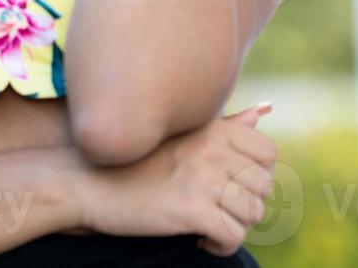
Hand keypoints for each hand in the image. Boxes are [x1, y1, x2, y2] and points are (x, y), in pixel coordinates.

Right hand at [76, 103, 277, 256]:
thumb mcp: (183, 136)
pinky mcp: (191, 210)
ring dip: (233, 226)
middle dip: (245, 204)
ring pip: (253, 214)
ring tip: (207, 224)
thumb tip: (264, 112)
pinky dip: (221, 246)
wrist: (89, 180)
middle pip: (264, 187)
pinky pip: (233, 237)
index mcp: (214, 129)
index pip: (269, 153)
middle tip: (217, 209)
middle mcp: (214, 149)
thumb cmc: (136, 160)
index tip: (231, 187)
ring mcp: (203, 178)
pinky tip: (200, 239)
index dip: (256, 176)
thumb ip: (227, 126)